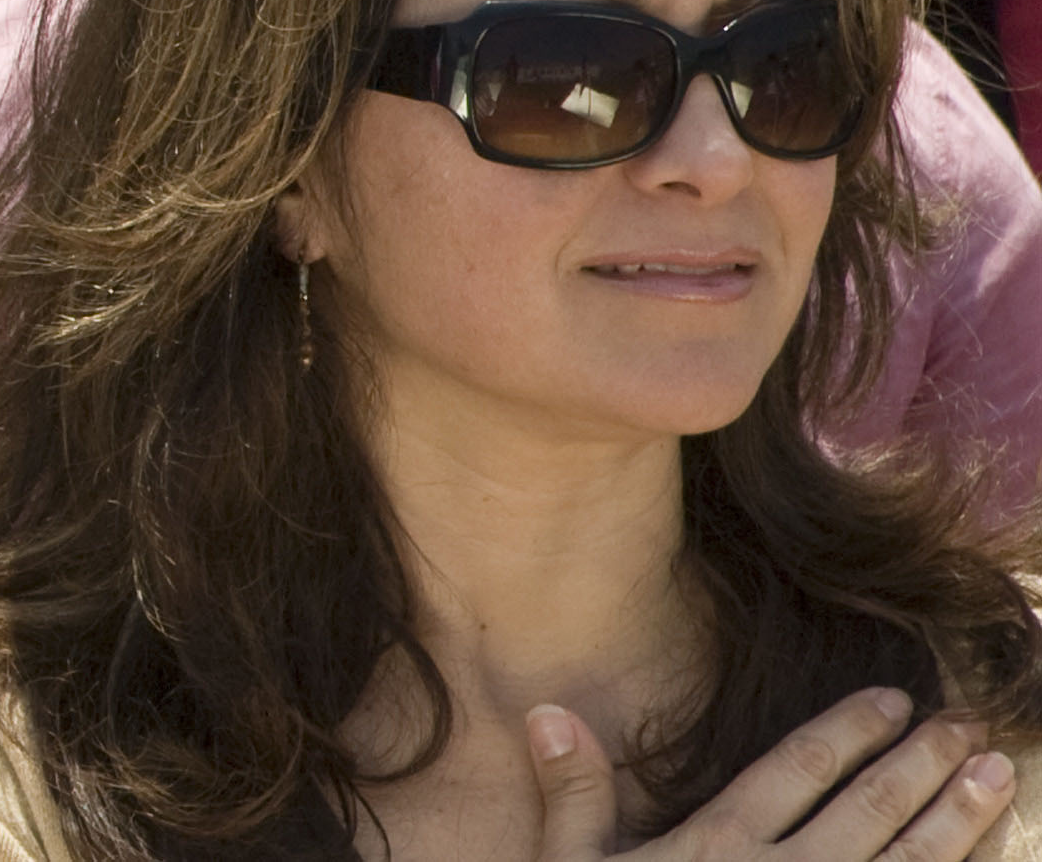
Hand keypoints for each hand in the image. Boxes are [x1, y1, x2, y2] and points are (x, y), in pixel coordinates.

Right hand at [530, 686, 1014, 861]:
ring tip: (998, 773)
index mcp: (719, 846)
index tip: (892, 700)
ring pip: (910, 860)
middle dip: (923, 761)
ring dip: (960, 816)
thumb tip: (549, 712)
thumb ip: (573, 795)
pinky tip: (987, 856)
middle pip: (869, 806)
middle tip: (966, 722)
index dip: (849, 729)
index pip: (799, 769)